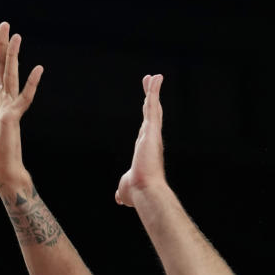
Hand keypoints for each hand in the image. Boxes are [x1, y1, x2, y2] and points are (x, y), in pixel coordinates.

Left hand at [0, 22, 42, 186]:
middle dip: (2, 46)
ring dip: (13, 57)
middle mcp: (4, 99)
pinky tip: (37, 69)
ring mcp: (10, 107)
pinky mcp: (13, 118)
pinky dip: (30, 84)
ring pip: (11, 76)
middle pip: (2, 67)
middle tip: (4, 24)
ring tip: (16, 37)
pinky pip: (23, 98)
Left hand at [115, 73, 166, 207]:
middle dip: (151, 97)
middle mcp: (151, 139)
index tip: (147, 102)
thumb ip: (122, 190)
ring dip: (154, 91)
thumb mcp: (125, 189)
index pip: (146, 127)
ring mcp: (153, 134)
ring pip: (153, 108)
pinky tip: (155, 80)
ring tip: (155, 76)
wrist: (144, 191)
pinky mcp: (152, 131)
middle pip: (151, 113)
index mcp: (145, 149)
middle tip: (151, 81)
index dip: (147, 114)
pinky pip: (153, 107)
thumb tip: (119, 198)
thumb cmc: (136, 193)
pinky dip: (154, 93)